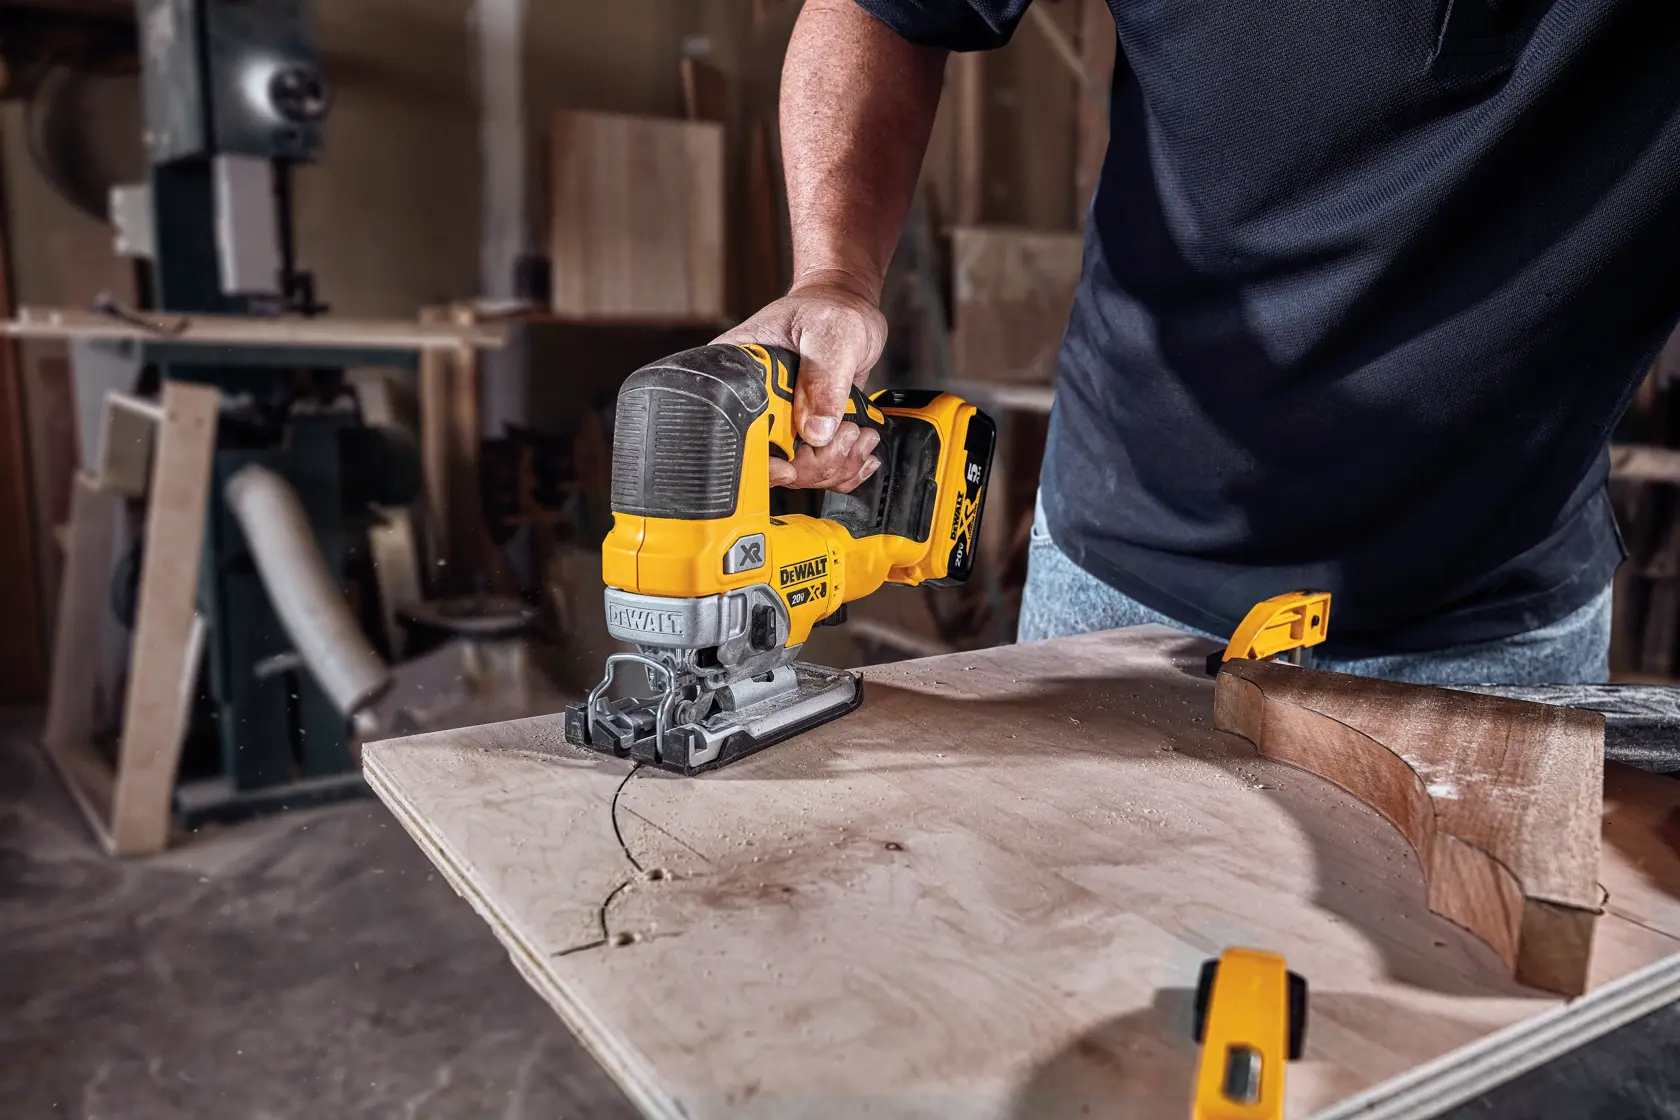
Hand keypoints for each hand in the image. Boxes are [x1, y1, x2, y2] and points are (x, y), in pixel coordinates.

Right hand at [714, 270, 886, 492]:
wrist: (847, 309)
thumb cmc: (830, 309)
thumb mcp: (830, 334)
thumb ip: (824, 379)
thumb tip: (816, 429)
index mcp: (738, 377)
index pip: (735, 433)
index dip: (762, 462)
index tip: (792, 466)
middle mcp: (754, 405)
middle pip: (769, 463)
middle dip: (814, 463)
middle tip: (847, 434)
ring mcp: (780, 421)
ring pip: (798, 471)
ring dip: (836, 464)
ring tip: (859, 433)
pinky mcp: (805, 431)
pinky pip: (818, 467)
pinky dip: (845, 466)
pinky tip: (860, 443)